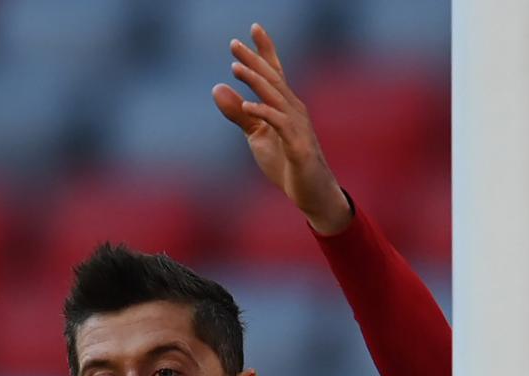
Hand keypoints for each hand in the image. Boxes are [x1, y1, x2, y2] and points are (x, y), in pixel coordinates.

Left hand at [212, 23, 351, 234]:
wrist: (312, 193)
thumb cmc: (286, 162)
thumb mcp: (257, 137)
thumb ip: (239, 114)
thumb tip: (216, 88)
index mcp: (284, 106)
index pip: (274, 72)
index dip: (264, 50)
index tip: (253, 28)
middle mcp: (294, 110)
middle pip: (272, 79)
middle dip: (254, 60)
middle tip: (233, 44)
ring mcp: (298, 127)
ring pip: (276, 97)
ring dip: (256, 82)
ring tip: (236, 68)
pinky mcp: (299, 146)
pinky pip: (280, 125)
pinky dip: (264, 113)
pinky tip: (248, 106)